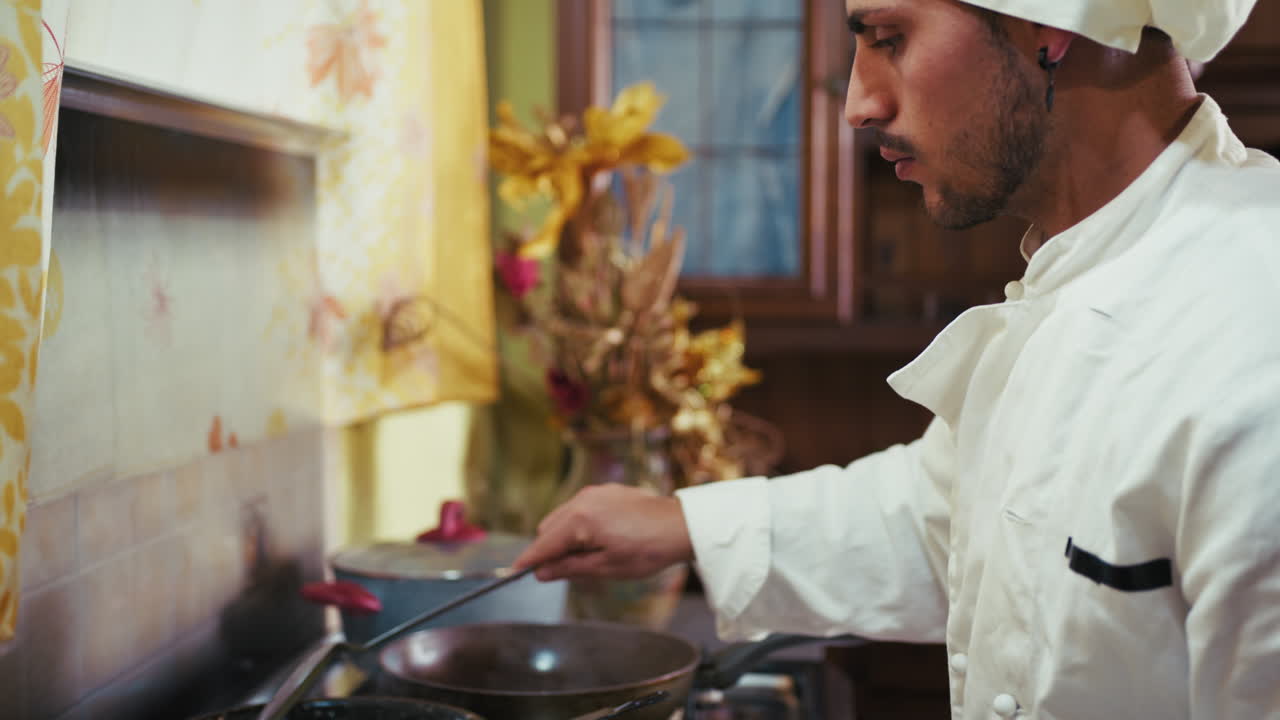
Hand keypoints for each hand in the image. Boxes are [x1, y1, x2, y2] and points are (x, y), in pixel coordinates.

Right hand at [513, 483, 693, 581]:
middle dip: (550, 549)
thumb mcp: (606, 567)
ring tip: (587, 556)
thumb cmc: (648, 550)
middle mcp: (583, 500)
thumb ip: (569, 568)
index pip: (545, 543)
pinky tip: (599, 539)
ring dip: (565, 536)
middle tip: (562, 571)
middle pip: (549, 528)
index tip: (515, 573)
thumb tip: (542, 573)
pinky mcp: (607, 490)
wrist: (682, 526)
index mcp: (581, 519)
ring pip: (564, 517)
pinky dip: (579, 524)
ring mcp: (596, 492)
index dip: (529, 560)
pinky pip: (581, 508)